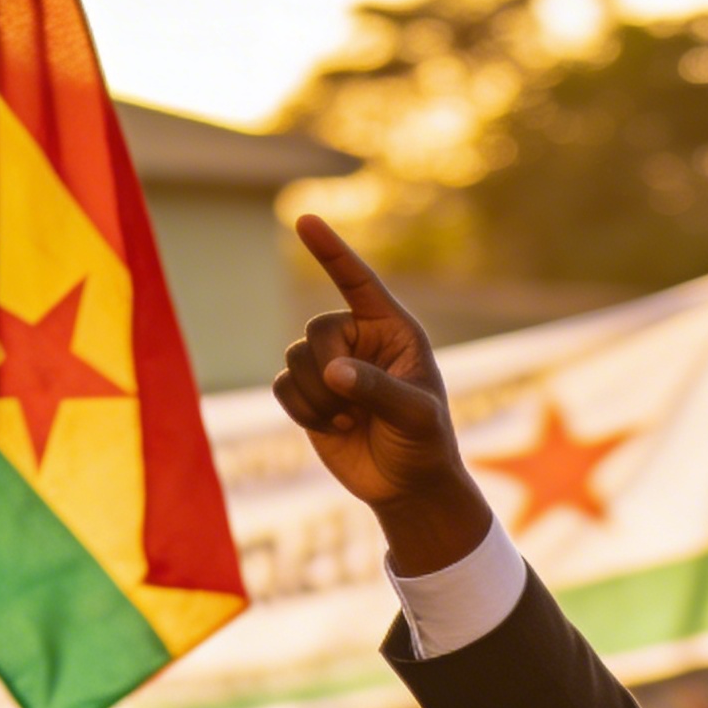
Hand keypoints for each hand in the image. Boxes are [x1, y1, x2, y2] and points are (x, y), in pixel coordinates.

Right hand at [275, 215, 493, 572]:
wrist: (407, 486)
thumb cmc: (424, 444)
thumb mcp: (415, 416)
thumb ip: (378, 390)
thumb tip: (333, 372)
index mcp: (392, 331)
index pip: (358, 282)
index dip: (332, 252)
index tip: (304, 220)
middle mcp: (358, 340)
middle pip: (317, 331)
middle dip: (328, 371)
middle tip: (354, 407)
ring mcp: (330, 366)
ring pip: (294, 359)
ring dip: (317, 398)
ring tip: (350, 422)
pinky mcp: (309, 394)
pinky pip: (282, 387)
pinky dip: (303, 410)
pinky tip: (333, 429)